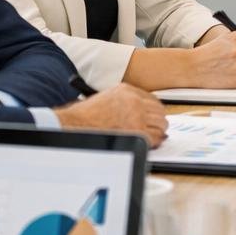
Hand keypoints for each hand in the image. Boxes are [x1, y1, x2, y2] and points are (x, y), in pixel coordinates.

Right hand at [54, 84, 168, 147]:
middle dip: (157, 121)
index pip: (151, 99)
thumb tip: (135, 113)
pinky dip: (155, 142)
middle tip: (155, 129)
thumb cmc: (83, 116)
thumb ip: (122, 102)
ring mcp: (136, 115)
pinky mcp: (136, 131)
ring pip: (160, 123)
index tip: (153, 117)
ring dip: (157, 131)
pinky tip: (150, 144)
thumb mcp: (105, 98)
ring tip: (152, 137)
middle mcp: (134, 100)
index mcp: (126, 90)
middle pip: (159, 110)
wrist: (75, 125)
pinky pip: (155, 137)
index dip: (153, 111)